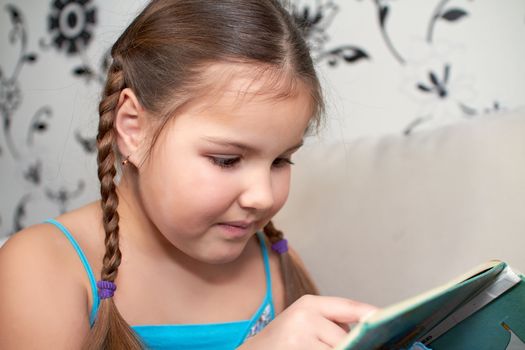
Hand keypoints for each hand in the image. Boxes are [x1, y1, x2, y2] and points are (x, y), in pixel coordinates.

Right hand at [238, 295, 376, 349]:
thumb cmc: (283, 341)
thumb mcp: (304, 321)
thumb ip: (332, 322)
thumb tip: (369, 327)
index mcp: (309, 304)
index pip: (350, 307)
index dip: (373, 315)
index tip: (390, 321)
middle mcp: (304, 317)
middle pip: (347, 338)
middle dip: (352, 346)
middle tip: (353, 343)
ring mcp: (299, 340)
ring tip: (326, 345)